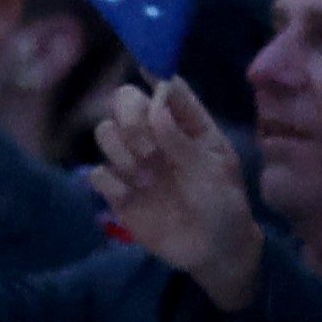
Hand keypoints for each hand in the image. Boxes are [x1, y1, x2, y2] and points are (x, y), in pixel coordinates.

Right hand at [88, 82, 256, 310]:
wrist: (214, 254)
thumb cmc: (223, 207)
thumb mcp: (211, 171)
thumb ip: (180, 139)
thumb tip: (154, 105)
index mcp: (189, 126)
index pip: (167, 90)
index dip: (155, 75)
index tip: (145, 67)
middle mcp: (158, 138)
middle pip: (125, 103)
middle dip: (131, 119)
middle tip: (148, 149)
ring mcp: (136, 163)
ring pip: (105, 133)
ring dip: (121, 149)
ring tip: (144, 174)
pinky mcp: (119, 191)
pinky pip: (98, 173)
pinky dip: (112, 181)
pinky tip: (133, 194)